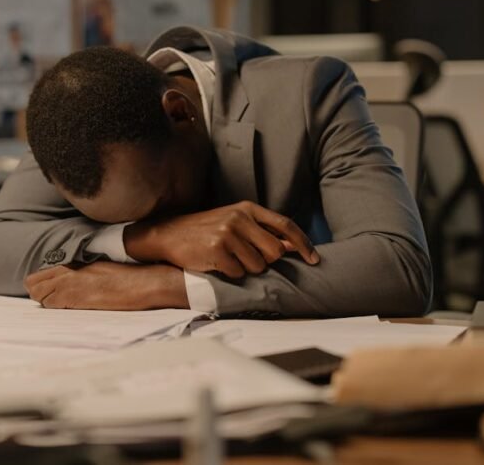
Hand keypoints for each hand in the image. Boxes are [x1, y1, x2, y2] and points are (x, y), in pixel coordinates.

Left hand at [24, 262, 188, 309]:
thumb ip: (86, 274)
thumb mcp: (104, 271)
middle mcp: (71, 270)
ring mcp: (73, 282)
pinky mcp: (78, 295)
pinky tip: (66, 309)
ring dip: (45, 301)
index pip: (45, 273)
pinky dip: (54, 307)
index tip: (48, 295)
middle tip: (51, 303)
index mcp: (78, 263)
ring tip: (59, 307)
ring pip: (39, 292)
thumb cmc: (131, 278)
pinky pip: (52, 302)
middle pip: (36, 282)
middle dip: (38, 293)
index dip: (43, 285)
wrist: (147, 281)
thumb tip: (75, 285)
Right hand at [123, 200, 318, 278]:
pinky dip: (230, 274)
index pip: (285, 225)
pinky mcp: (216, 251)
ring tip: (228, 259)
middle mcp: (239, 218)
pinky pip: (238, 274)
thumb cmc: (205, 230)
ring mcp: (227, 234)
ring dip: (246, 269)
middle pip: (275, 252)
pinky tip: (216, 263)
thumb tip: (293, 246)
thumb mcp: (234, 222)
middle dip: (266, 261)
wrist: (168, 233)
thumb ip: (263, 232)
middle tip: (247, 259)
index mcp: (247, 208)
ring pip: (257, 266)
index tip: (315, 259)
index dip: (303, 243)